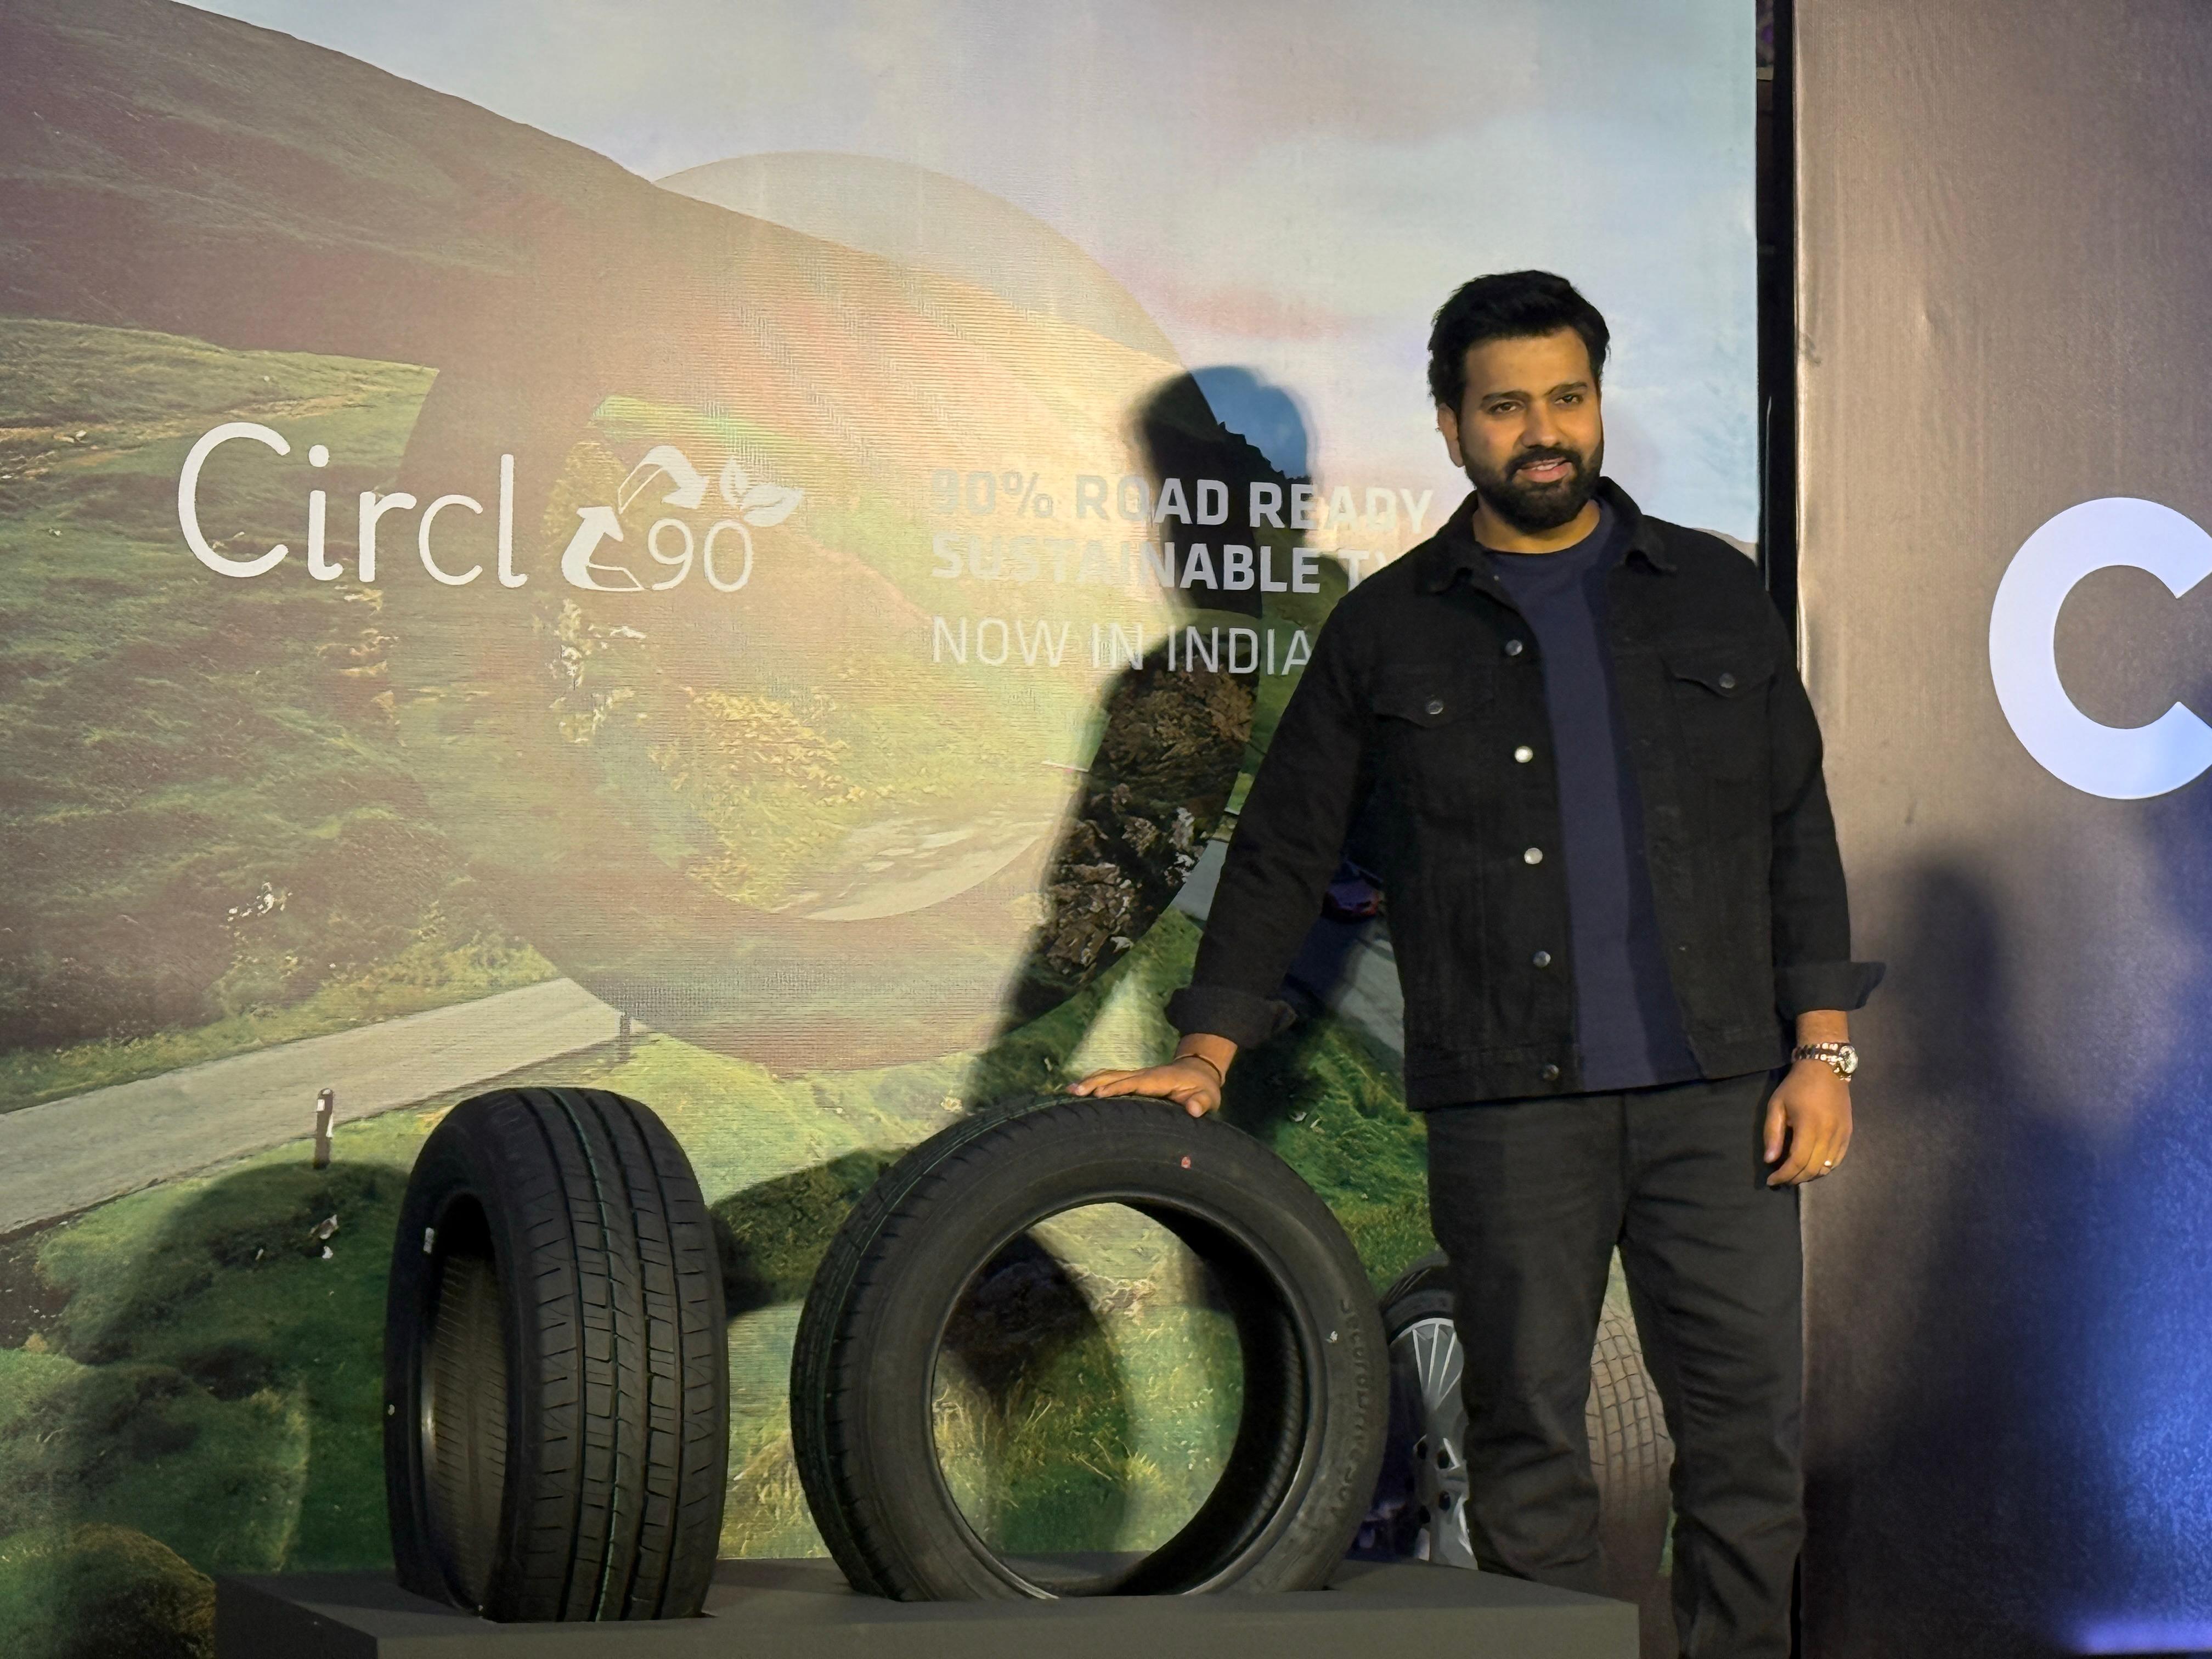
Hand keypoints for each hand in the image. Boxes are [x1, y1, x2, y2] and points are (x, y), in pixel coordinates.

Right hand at [1067, 1055, 1222, 1118]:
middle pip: (1116, 1076)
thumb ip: (1202, 1102)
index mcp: (1160, 1079)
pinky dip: (1094, 1081)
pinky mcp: (1133, 1079)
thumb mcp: (1209, 1097)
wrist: (1198, 1071)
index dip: (1118, 1087)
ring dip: (1090, 1081)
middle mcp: (1145, 1074)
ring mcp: (1137, 1075)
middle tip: (1074, 1091)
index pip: (1136, 1083)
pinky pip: (1110, 1078)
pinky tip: (1079, 1089)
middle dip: (1095, 1082)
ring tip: (1069, 1090)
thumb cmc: (1202, 1088)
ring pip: (1110, 1075)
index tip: (1100, 1093)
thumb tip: (1194, 1109)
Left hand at [1763, 1059, 1852, 1185]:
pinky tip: (1812, 1167)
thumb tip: (1770, 1160)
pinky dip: (1824, 1168)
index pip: (1798, 1161)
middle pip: (1813, 1168)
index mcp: (1810, 1125)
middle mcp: (1829, 1133)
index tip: (1772, 1181)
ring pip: (1827, 1167)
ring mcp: (1842, 1134)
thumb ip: (1773, 1134)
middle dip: (1795, 1178)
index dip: (1784, 1175)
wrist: (1825, 1069)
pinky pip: (1837, 1160)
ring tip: (1795, 1174)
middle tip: (1782, 1180)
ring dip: (1810, 1176)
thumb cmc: (1796, 1086)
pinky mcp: (1848, 1133)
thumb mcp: (1777, 1106)